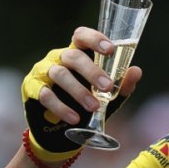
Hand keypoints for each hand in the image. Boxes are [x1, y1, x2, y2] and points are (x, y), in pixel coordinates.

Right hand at [22, 26, 142, 160]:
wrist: (60, 131)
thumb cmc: (85, 104)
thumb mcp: (107, 97)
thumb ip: (121, 85)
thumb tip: (136, 71)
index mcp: (78, 53)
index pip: (81, 36)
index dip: (94, 39)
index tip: (110, 50)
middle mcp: (58, 58)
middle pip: (73, 56)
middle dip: (91, 71)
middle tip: (107, 87)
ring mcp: (43, 71)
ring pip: (60, 74)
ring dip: (79, 91)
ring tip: (94, 107)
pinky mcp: (32, 88)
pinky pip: (46, 94)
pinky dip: (61, 107)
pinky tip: (74, 118)